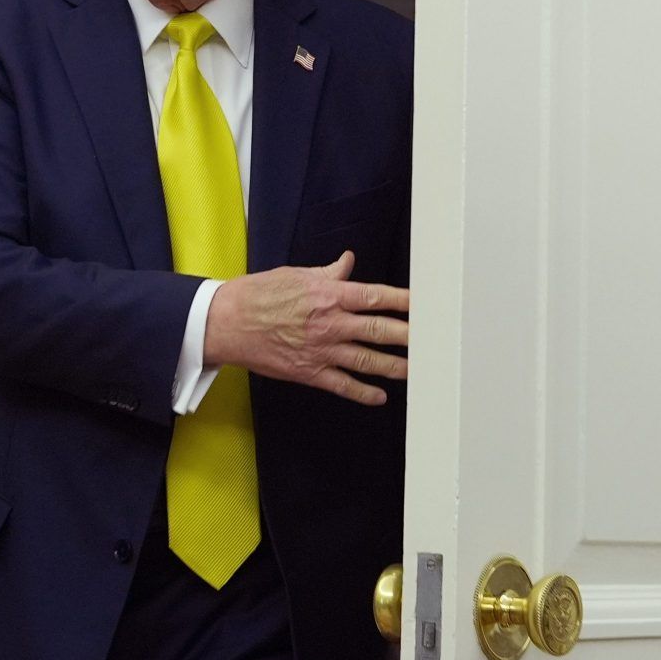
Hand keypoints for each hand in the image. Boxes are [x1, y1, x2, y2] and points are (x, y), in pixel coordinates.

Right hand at [202, 251, 408, 404]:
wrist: (226, 322)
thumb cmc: (259, 294)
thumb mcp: (296, 275)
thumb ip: (329, 273)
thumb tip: (348, 263)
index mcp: (329, 295)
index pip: (377, 297)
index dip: (405, 301)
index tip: (427, 304)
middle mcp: (331, 323)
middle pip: (380, 330)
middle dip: (410, 336)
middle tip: (434, 340)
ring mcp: (322, 351)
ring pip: (367, 361)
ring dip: (395, 366)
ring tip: (417, 370)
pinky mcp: (309, 372)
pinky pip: (343, 385)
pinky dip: (363, 393)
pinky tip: (380, 396)